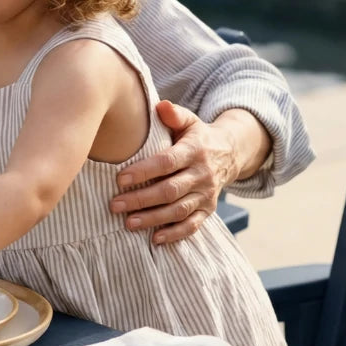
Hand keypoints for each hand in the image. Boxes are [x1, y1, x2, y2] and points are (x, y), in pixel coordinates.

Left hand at [108, 100, 236, 244]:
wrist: (230, 153)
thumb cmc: (197, 136)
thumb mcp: (189, 121)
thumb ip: (174, 114)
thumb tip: (160, 106)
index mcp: (194, 150)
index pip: (166, 163)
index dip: (143, 172)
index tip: (119, 179)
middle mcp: (202, 174)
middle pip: (170, 190)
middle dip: (141, 200)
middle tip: (114, 205)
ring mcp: (206, 194)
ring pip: (178, 210)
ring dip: (153, 219)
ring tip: (128, 223)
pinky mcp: (208, 210)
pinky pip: (193, 225)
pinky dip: (175, 234)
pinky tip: (155, 239)